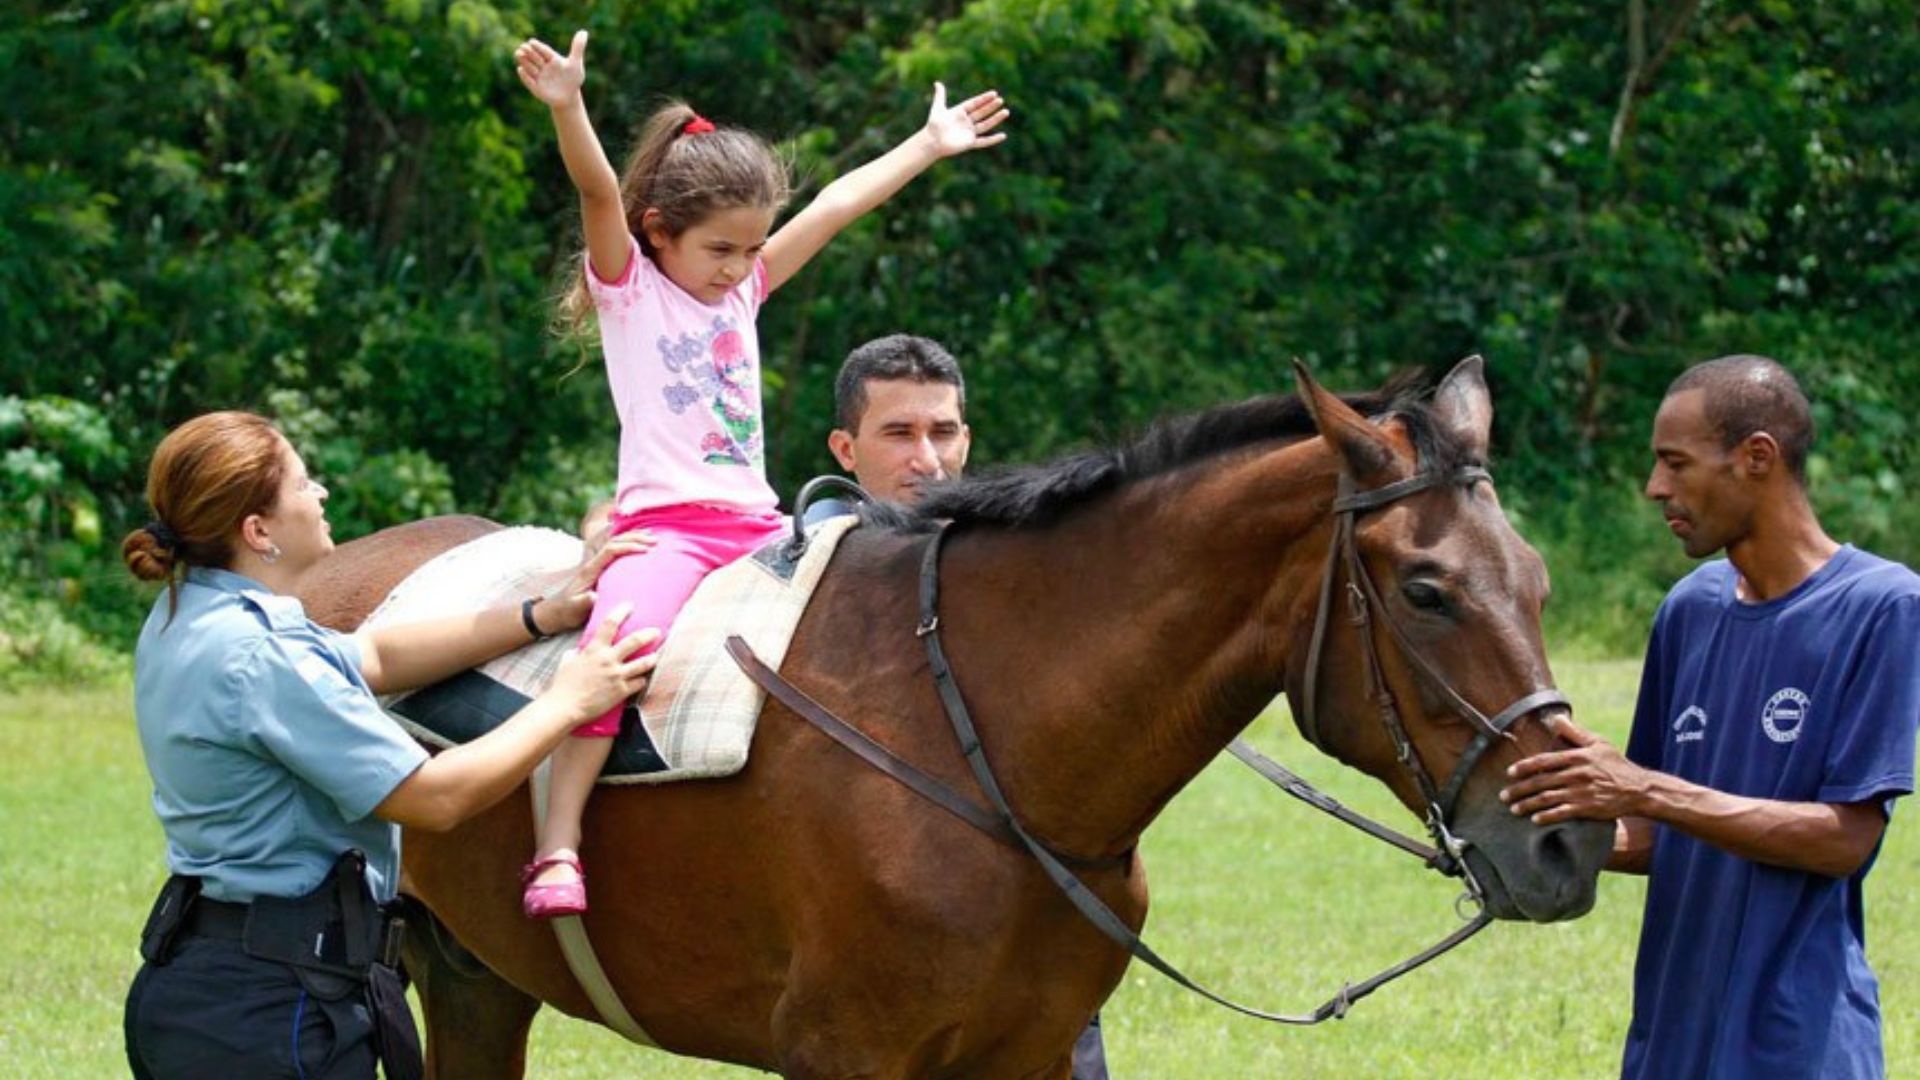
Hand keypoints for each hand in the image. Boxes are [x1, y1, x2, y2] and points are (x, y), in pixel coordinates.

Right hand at [515, 30, 588, 107]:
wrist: (569, 97)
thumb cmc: (573, 79)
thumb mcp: (576, 63)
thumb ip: (578, 48)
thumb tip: (584, 32)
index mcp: (552, 59)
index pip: (544, 51)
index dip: (538, 47)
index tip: (531, 42)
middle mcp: (543, 66)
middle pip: (534, 57)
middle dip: (528, 52)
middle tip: (523, 47)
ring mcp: (538, 76)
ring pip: (529, 67)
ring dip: (524, 61)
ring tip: (518, 54)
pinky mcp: (535, 87)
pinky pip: (529, 81)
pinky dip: (525, 76)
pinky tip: (520, 69)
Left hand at [537, 529, 655, 632]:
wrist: (556, 611)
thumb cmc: (566, 611)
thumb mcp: (574, 609)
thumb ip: (584, 602)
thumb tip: (595, 596)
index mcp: (590, 569)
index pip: (611, 550)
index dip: (628, 547)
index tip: (646, 550)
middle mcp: (594, 563)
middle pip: (615, 542)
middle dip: (635, 538)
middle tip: (655, 541)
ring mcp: (597, 565)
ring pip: (616, 544)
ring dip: (634, 538)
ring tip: (653, 537)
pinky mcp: (600, 570)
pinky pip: (617, 552)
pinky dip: (630, 546)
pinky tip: (641, 548)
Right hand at [547, 603, 660, 717]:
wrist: (564, 706)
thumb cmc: (562, 685)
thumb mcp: (567, 662)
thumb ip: (576, 654)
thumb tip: (576, 652)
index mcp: (594, 650)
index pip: (610, 624)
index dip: (621, 612)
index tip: (629, 606)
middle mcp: (608, 660)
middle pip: (634, 641)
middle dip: (648, 634)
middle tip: (656, 631)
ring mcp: (616, 676)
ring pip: (643, 663)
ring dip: (652, 659)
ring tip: (656, 656)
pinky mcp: (621, 692)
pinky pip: (639, 683)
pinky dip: (641, 680)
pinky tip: (641, 680)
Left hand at [921, 83, 1009, 157]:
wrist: (932, 141)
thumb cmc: (933, 125)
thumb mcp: (938, 108)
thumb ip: (940, 96)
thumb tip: (937, 82)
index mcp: (960, 112)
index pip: (975, 104)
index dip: (984, 99)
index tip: (994, 93)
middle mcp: (966, 122)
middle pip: (981, 113)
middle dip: (991, 107)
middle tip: (1001, 100)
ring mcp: (969, 132)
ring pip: (985, 125)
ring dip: (995, 119)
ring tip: (1006, 112)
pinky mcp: (970, 143)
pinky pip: (984, 141)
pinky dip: (993, 140)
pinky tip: (1003, 136)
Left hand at [1499, 716, 1650, 823]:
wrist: (1639, 790)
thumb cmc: (1617, 764)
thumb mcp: (1599, 743)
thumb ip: (1575, 733)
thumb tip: (1556, 718)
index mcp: (1576, 757)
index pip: (1544, 761)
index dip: (1524, 767)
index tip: (1509, 773)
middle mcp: (1576, 774)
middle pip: (1541, 782)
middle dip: (1520, 789)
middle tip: (1504, 796)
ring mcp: (1581, 792)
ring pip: (1548, 799)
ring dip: (1528, 805)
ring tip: (1514, 809)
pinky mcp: (1588, 808)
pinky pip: (1563, 813)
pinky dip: (1547, 817)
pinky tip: (1535, 820)